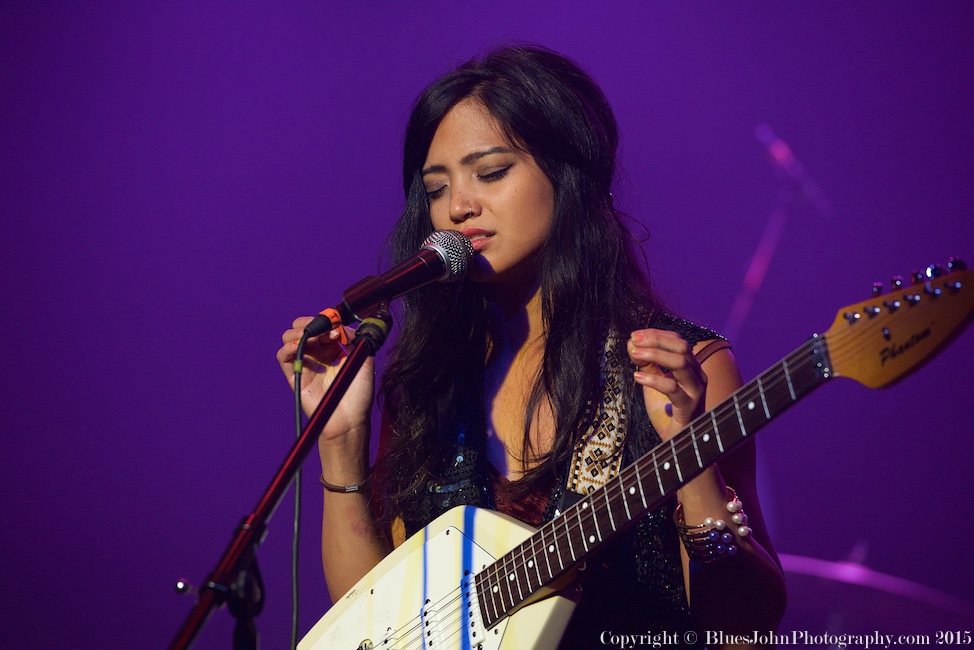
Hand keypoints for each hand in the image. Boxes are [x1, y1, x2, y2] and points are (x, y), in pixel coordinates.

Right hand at [276, 316, 374, 444]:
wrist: (349, 418)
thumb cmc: (358, 393)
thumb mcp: (362, 359)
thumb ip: (354, 339)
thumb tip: (342, 327)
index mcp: (335, 348)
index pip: (323, 325)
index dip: (328, 322)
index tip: (336, 328)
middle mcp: (318, 353)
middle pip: (304, 327)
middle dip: (311, 323)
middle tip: (323, 331)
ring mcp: (306, 363)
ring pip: (291, 337)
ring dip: (299, 332)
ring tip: (311, 338)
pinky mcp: (295, 375)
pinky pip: (283, 356)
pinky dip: (287, 347)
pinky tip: (298, 346)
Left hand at [628, 328, 706, 440]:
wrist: (676, 442)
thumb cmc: (666, 412)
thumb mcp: (654, 382)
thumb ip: (646, 363)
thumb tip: (632, 343)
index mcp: (692, 367)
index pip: (678, 341)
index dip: (656, 334)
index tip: (635, 335)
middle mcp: (698, 376)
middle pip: (682, 346)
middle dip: (656, 340)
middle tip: (634, 340)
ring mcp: (696, 391)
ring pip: (680, 363)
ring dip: (655, 354)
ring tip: (635, 354)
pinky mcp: (688, 406)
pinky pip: (672, 388)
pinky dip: (653, 379)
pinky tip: (638, 377)